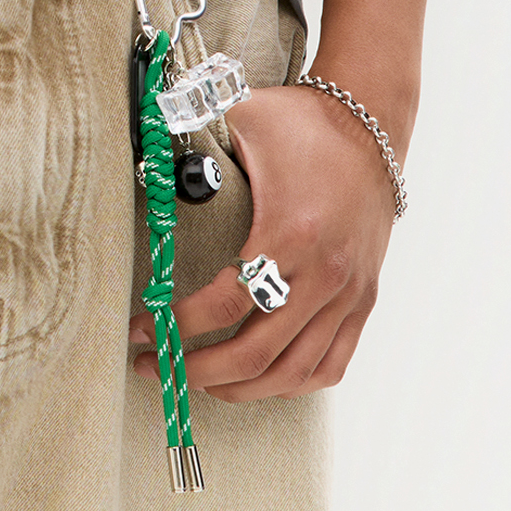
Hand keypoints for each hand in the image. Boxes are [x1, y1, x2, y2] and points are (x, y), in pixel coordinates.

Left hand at [128, 82, 397, 396]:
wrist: (372, 126)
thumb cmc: (301, 124)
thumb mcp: (242, 121)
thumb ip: (189, 140)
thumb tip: (139, 159)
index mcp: (290, 234)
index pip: (224, 304)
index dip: (175, 325)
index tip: (141, 327)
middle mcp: (323, 274)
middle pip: (254, 354)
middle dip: (196, 370)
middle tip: (157, 365)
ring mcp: (348, 294)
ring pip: (293, 372)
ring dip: (241, 389)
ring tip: (201, 381)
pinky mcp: (363, 300)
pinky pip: (331, 365)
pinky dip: (292, 384)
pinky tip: (259, 379)